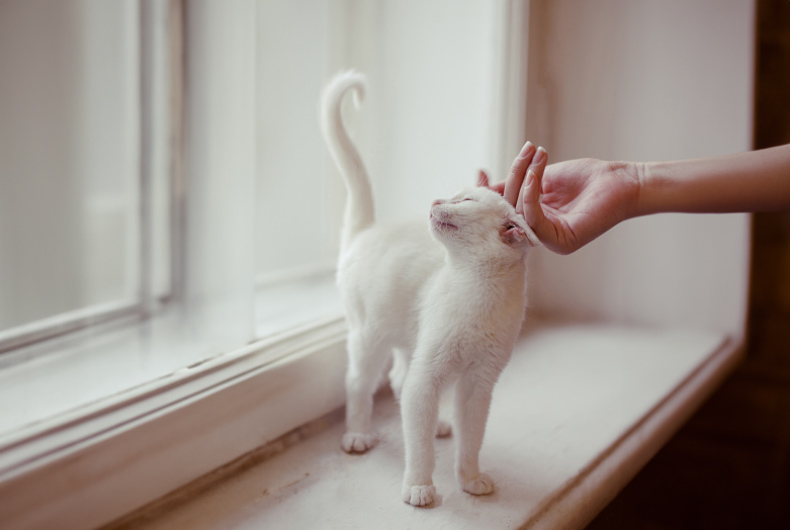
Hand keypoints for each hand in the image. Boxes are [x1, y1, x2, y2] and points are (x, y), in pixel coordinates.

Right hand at [487, 142, 641, 253]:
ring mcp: (551, 241)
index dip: (489, 194)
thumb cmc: (588, 178)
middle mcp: (540, 234)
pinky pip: (535, 221)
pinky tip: (533, 178)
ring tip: (532, 159)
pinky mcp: (562, 242)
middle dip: (508, 182)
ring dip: (523, 183)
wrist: (622, 181)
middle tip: (516, 157)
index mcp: (535, 221)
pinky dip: (530, 198)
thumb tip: (486, 187)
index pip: (503, 210)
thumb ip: (516, 185)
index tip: (479, 173)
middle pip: (509, 211)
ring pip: (520, 214)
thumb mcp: (542, 178)